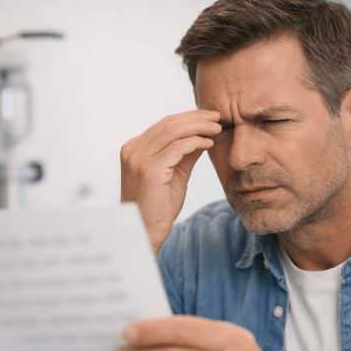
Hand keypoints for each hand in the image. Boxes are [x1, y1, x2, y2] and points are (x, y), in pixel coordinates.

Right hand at [120, 110, 221, 255]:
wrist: (144, 232)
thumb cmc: (158, 207)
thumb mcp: (174, 175)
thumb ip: (185, 155)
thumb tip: (203, 136)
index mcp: (134, 148)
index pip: (164, 123)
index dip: (189, 117)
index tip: (209, 117)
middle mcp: (133, 150)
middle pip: (169, 122)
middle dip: (196, 117)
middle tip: (218, 117)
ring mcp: (139, 159)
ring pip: (173, 130)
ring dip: (199, 127)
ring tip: (217, 128)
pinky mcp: (150, 170)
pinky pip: (177, 148)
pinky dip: (196, 142)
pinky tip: (209, 143)